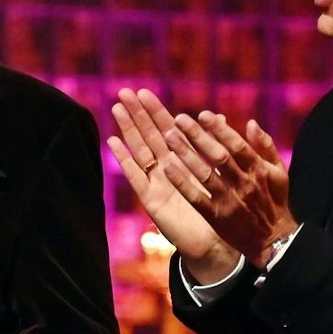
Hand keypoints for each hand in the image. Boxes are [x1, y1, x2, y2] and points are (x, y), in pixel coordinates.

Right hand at [106, 88, 237, 282]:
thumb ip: (214, 144)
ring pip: (139, 150)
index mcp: (181, 160)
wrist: (214, 241)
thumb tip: (216, 116)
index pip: (166, 129)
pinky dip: (124, 159)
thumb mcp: (219, 172)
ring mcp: (155, 183)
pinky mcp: (151, 200)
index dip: (154, 111)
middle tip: (124, 92)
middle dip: (137, 114)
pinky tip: (113, 143)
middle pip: (148, 135)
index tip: (144, 92)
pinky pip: (136, 176)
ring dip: (128, 130)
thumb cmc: (218, 208)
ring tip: (117, 109)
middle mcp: (165, 169)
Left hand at [163, 111, 296, 265]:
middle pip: (218, 156)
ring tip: (169, 137)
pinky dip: (182, 183)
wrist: (274, 241)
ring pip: (205, 175)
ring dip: (186, 155)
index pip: (237, 145)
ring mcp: (229, 201)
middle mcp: (244, 184)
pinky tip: (167, 168)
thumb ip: (265, 146)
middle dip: (198, 136)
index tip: (202, 114)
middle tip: (179, 119)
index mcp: (259, 170)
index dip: (219, 129)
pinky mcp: (216, 217)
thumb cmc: (275, 201)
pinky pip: (196, 198)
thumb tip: (250, 122)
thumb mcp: (279, 172)